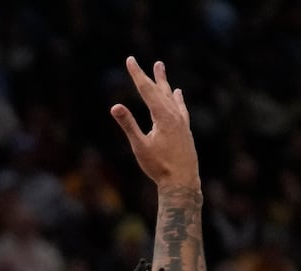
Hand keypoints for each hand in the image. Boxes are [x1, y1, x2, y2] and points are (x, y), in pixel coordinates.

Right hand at [110, 57, 199, 191]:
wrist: (182, 182)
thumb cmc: (159, 166)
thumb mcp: (139, 146)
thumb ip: (128, 125)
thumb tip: (115, 106)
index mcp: (162, 116)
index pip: (146, 90)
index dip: (137, 74)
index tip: (130, 60)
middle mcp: (174, 115)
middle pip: (160, 90)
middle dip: (151, 76)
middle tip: (148, 61)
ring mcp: (181, 122)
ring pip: (171, 97)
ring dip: (164, 83)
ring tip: (161, 69)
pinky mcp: (185, 130)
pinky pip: (181, 108)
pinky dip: (177, 99)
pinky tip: (178, 94)